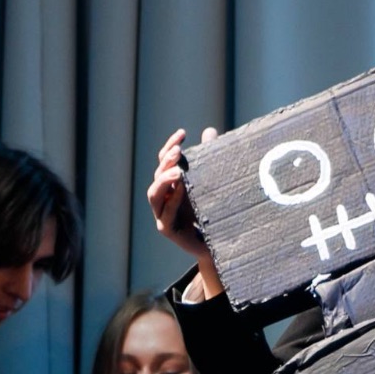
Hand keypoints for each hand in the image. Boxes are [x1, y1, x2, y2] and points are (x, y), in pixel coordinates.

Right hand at [149, 126, 224, 296]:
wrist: (220, 243)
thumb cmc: (213, 211)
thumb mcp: (212, 182)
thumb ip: (209, 158)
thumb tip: (210, 130)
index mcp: (172, 184)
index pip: (164, 160)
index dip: (170, 145)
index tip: (183, 133)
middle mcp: (164, 197)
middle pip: (157, 175)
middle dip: (166, 161)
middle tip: (178, 151)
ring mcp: (162, 214)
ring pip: (154, 193)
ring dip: (164, 179)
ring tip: (178, 170)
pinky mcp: (168, 229)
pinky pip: (165, 214)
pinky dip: (171, 200)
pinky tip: (181, 189)